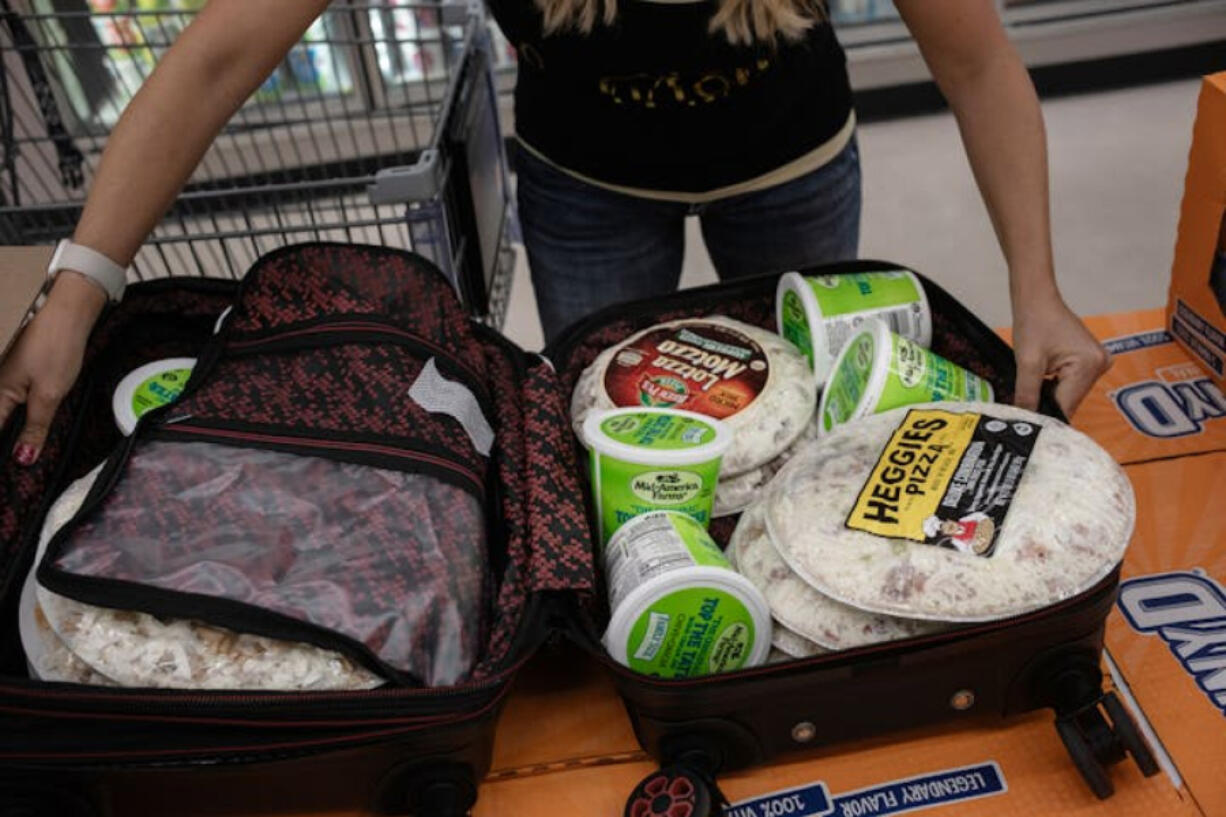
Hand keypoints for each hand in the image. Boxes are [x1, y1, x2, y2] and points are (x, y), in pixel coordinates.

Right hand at [0, 272, 105, 464]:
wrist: (65, 314)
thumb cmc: (57, 348)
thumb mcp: (50, 394)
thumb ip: (35, 428)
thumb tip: (22, 459)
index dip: (3, 453)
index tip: (7, 475)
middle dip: (8, 443)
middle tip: (20, 463)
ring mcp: (2, 378)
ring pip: (3, 412)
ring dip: (12, 431)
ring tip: (23, 453)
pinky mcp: (14, 373)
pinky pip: (8, 401)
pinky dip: (16, 416)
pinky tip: (26, 428)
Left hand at [1011, 290, 1109, 416]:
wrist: (1037, 300)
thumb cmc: (1035, 321)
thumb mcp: (1027, 363)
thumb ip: (1027, 395)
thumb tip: (1026, 420)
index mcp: (1089, 364)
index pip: (1067, 405)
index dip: (1046, 416)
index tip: (1030, 425)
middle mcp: (1100, 364)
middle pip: (1070, 401)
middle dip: (1048, 404)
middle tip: (1026, 406)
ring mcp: (1097, 362)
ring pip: (1069, 394)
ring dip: (1051, 395)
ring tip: (1033, 385)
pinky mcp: (1090, 361)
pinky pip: (1071, 383)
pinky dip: (1056, 386)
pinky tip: (1043, 378)